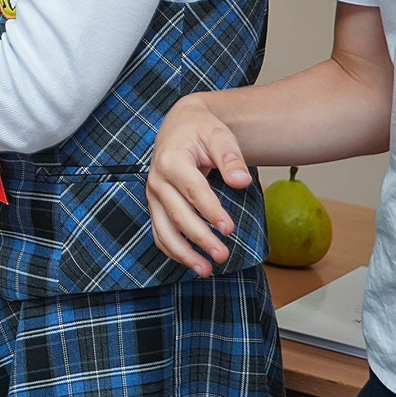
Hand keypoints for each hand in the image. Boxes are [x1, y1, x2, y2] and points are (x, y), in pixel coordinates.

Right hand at [146, 93, 254, 275]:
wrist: (179, 125)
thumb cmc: (200, 130)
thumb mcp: (218, 134)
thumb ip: (230, 158)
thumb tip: (241, 182)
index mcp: (171, 160)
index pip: (192, 190)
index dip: (210, 211)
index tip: (228, 229)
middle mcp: (157, 180)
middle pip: (178, 214)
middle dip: (200, 238)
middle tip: (222, 256)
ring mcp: (154, 195)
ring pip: (164, 229)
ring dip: (183, 253)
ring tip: (206, 270)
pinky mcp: (156, 206)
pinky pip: (160, 232)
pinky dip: (173, 250)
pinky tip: (192, 262)